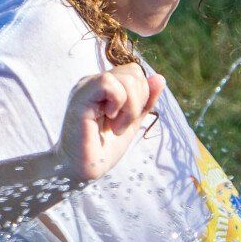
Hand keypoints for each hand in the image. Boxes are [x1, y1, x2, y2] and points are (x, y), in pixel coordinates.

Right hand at [59, 65, 165, 184]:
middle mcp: (93, 82)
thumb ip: (145, 101)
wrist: (81, 169)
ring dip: (130, 107)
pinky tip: (108, 120)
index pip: (134, 72)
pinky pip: (109, 82)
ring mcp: (86, 87)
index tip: (129, 120)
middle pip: (133, 72)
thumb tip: (160, 78)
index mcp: (104, 87)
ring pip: (126, 77)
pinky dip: (118, 103)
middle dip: (138, 102)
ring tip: (115, 126)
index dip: (142, 95)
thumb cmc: (103, 149)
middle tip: (121, 125)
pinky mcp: (80, 96)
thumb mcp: (132, 122)